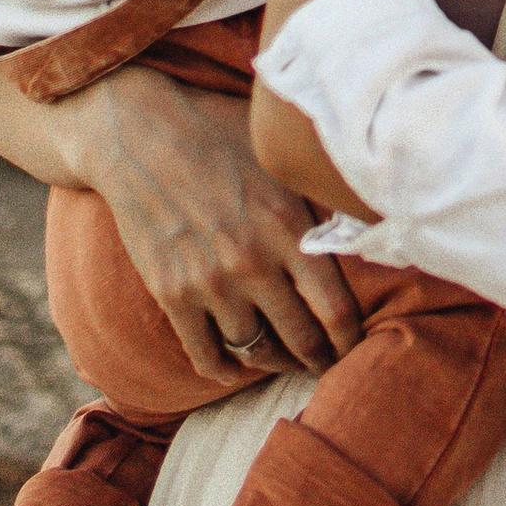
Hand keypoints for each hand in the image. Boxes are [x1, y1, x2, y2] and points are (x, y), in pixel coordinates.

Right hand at [66, 69, 365, 383]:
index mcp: (288, 227)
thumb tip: (365, 224)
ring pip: (255, 351)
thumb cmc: (218, 134)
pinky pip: (205, 354)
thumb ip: (314, 201)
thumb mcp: (278, 160)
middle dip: (319, 359)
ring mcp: (209, 282)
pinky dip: (225, 370)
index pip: (335, 309)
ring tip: (285, 360)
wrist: (139, 134)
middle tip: (327, 364)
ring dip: (275, 363)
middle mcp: (252, 262)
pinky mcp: (171, 293)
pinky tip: (236, 367)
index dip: (350, 339)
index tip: (355, 347)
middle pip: (300, 339)